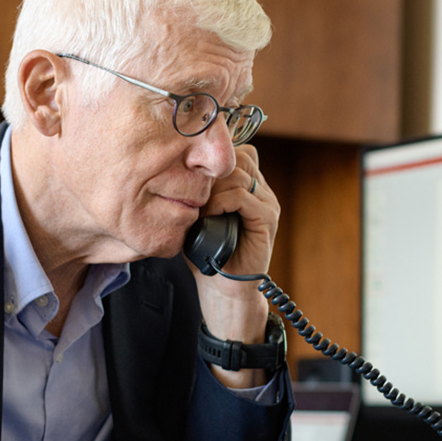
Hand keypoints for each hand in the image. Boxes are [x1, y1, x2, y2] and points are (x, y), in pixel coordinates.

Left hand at [190, 146, 278, 387]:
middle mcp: (263, 191)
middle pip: (240, 158)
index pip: (238, 153)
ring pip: (240, 174)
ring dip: (213, 188)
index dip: (213, 163)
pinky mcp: (267, 219)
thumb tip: (173, 167)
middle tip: (193, 193)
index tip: (191, 179)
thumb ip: (195, 191)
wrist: (224, 287)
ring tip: (199, 207)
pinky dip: (221, 202)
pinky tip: (209, 215)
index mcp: (250, 187)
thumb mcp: (196, 215)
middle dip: (212, 173)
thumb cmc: (208, 253)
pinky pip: (243, 196)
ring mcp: (268, 204)